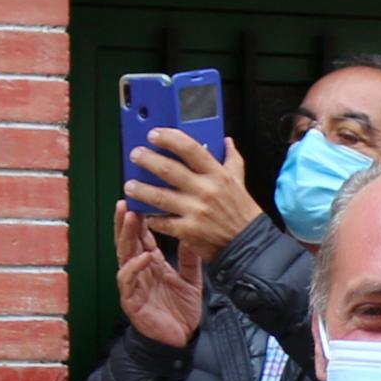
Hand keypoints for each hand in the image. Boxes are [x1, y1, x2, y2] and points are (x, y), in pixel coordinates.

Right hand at [113, 199, 204, 348]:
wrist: (182, 339)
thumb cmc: (182, 310)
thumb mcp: (191, 279)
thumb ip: (189, 258)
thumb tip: (192, 231)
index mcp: (151, 264)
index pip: (141, 237)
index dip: (139, 219)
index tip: (141, 199)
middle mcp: (139, 271)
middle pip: (127, 241)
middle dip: (125, 221)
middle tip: (127, 201)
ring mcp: (133, 285)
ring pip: (124, 255)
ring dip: (125, 236)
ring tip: (129, 217)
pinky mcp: (131, 300)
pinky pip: (128, 280)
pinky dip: (134, 267)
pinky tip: (144, 256)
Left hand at [121, 126, 258, 260]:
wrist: (250, 245)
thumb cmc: (243, 214)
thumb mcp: (240, 182)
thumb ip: (232, 160)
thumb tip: (226, 141)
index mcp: (217, 175)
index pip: (190, 149)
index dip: (169, 138)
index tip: (154, 135)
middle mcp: (206, 190)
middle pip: (169, 170)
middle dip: (147, 160)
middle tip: (135, 155)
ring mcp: (196, 211)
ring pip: (159, 196)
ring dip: (140, 189)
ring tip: (129, 185)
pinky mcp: (188, 231)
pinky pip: (162, 222)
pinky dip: (151, 218)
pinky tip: (143, 213)